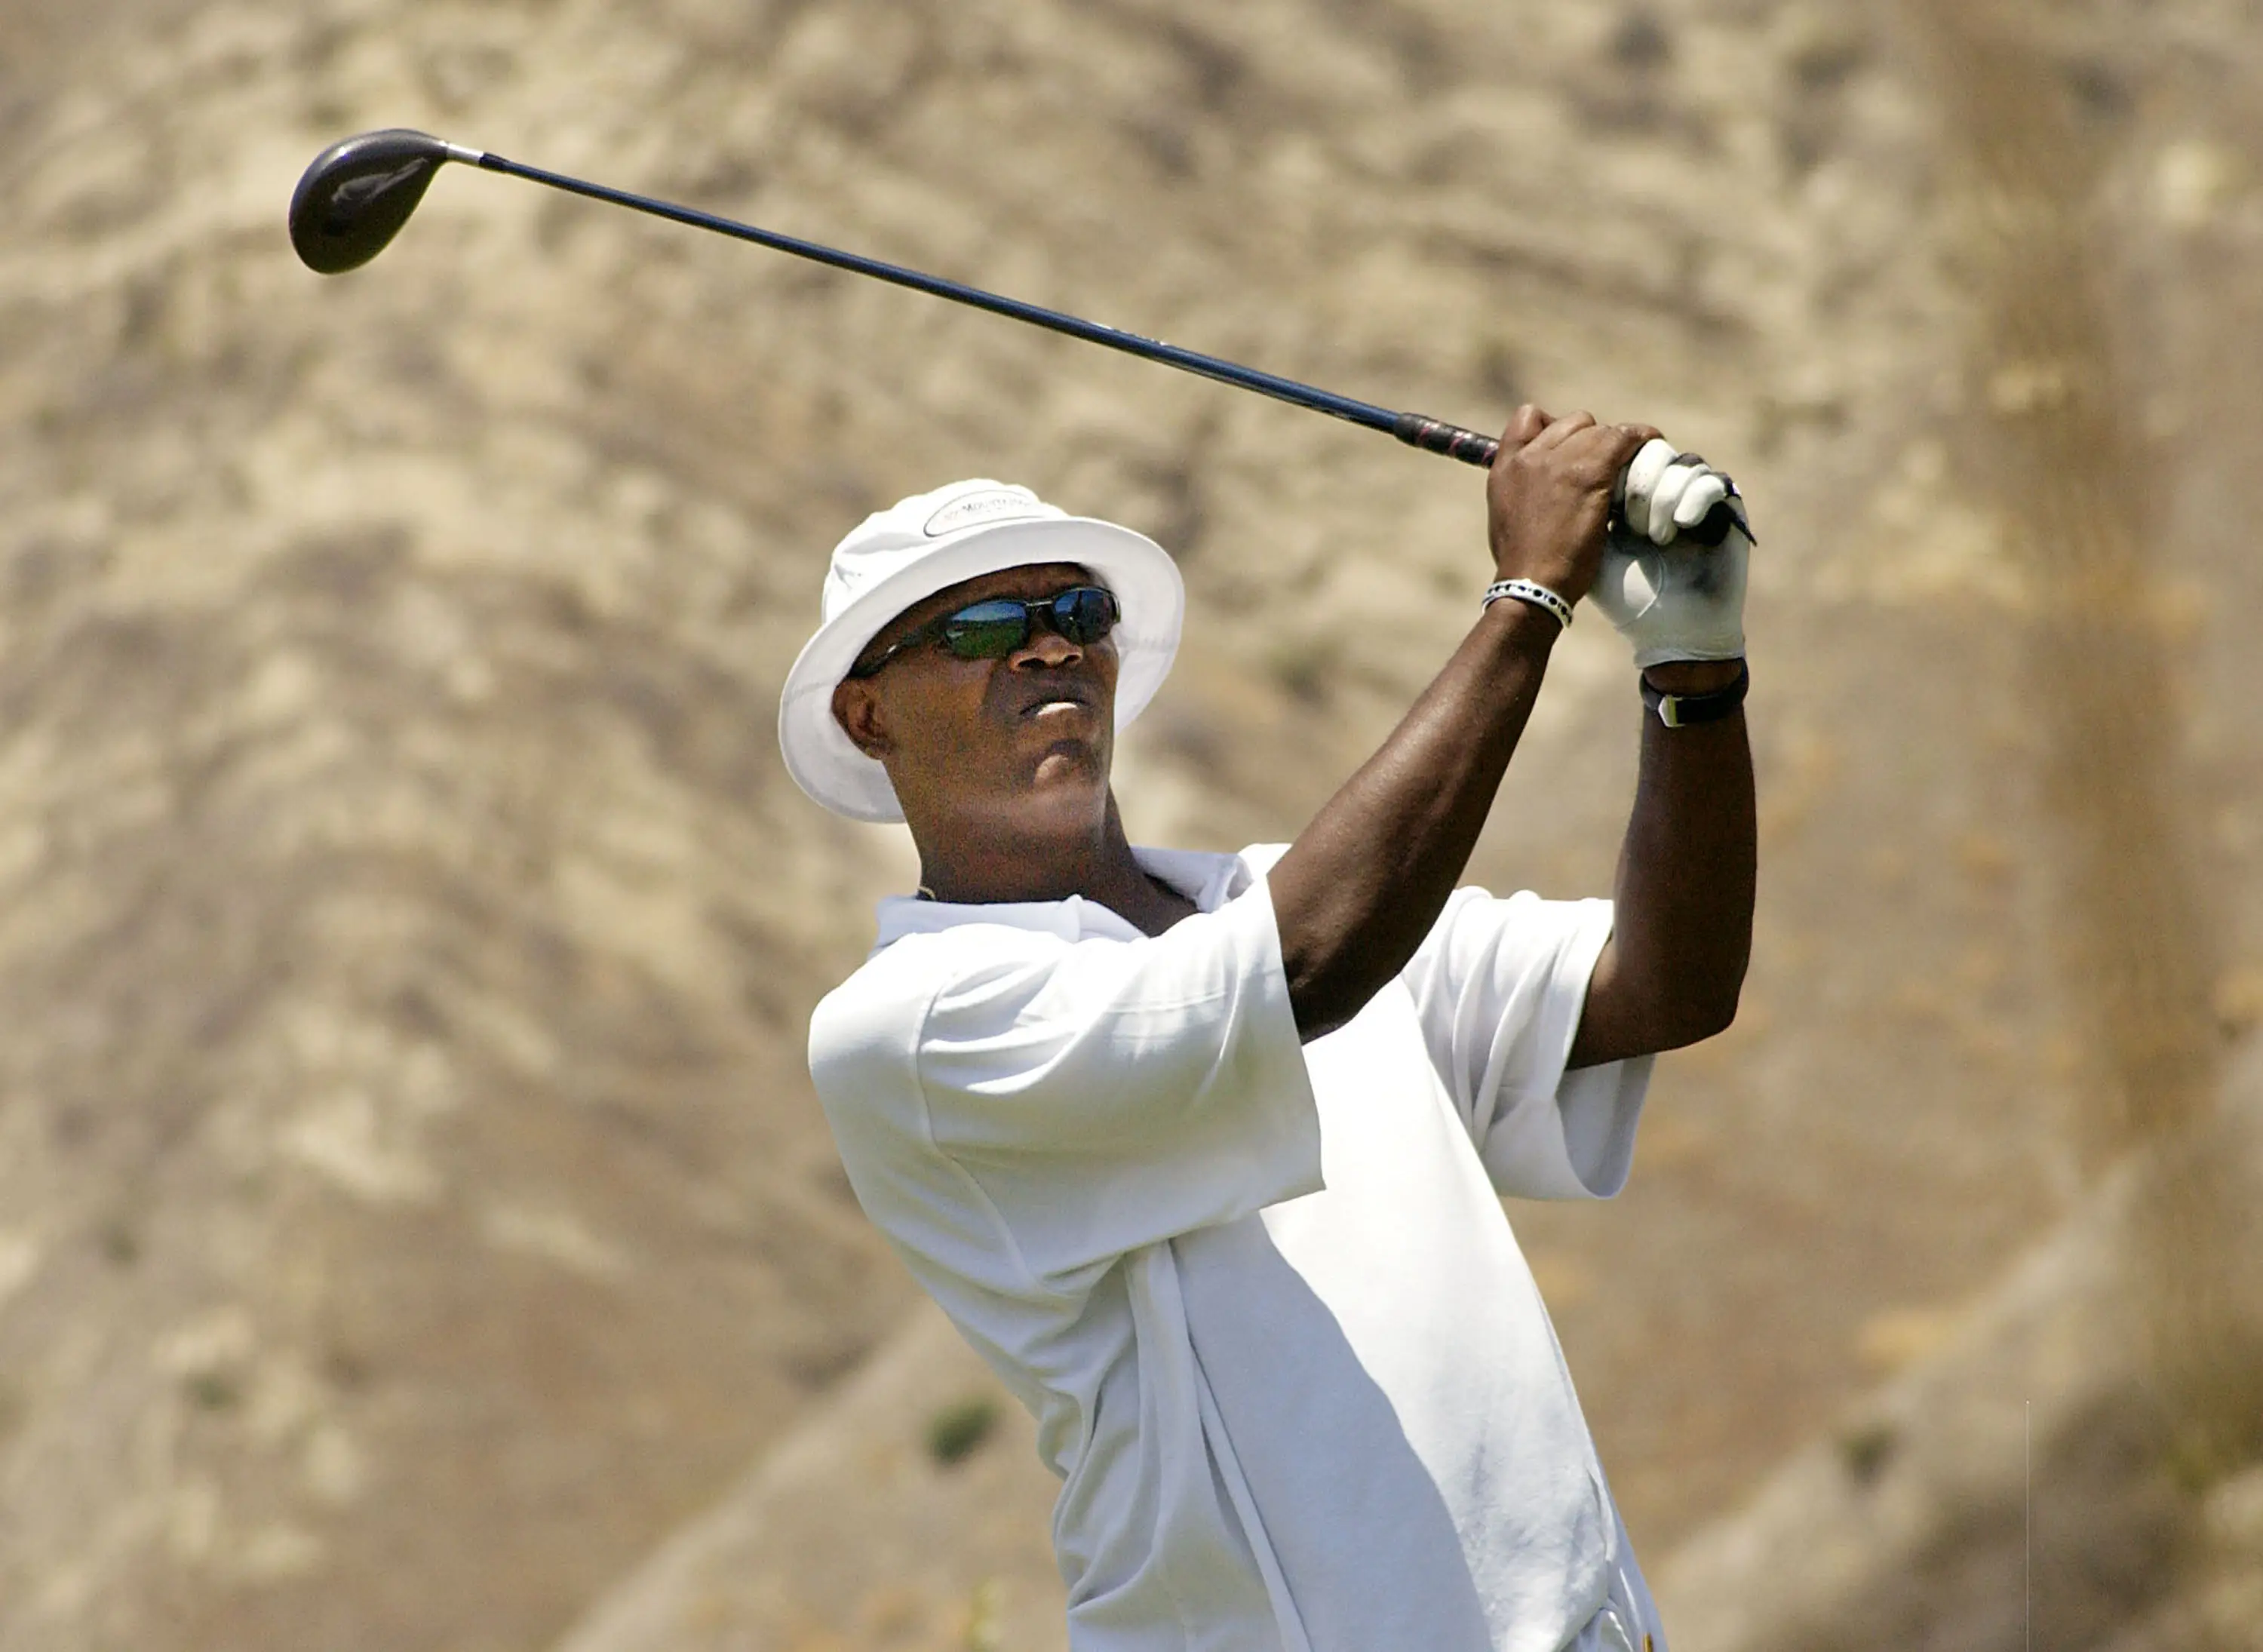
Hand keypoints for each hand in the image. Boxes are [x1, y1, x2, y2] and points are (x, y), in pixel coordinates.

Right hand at [1485, 406, 1658, 607]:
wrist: (1531, 583)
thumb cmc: (1522, 562)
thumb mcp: (1505, 515)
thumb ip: (1523, 487)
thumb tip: (1546, 483)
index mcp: (1505, 465)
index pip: (1529, 417)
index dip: (1555, 426)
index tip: (1570, 447)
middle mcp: (1530, 456)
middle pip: (1574, 422)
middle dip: (1592, 439)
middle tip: (1606, 466)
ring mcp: (1560, 461)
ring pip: (1600, 431)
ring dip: (1617, 445)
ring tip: (1631, 461)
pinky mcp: (1589, 473)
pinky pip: (1623, 439)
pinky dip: (1640, 439)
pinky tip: (1650, 444)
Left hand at [1591, 440, 1751, 667]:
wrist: (1669, 634)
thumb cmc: (1626, 599)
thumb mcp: (1592, 549)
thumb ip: (1580, 506)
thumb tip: (1571, 463)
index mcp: (1630, 494)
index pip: (1622, 448)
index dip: (1614, 467)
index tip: (1606, 505)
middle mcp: (1664, 490)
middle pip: (1652, 447)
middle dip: (1636, 481)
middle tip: (1627, 522)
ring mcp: (1696, 498)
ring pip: (1680, 462)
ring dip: (1661, 497)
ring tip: (1654, 536)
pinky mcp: (1727, 511)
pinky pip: (1710, 481)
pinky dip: (1691, 500)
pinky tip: (1680, 527)